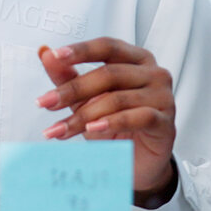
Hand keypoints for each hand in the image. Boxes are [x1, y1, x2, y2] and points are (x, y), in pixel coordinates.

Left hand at [37, 39, 178, 205]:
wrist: (137, 163)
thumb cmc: (114, 125)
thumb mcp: (85, 99)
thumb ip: (67, 75)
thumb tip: (45, 53)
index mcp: (136, 59)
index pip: (107, 47)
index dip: (81, 50)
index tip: (55, 55)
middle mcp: (153, 73)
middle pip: (109, 74)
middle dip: (73, 90)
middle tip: (46, 102)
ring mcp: (163, 97)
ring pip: (118, 99)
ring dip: (84, 115)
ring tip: (60, 128)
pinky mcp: (166, 123)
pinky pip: (138, 117)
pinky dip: (112, 123)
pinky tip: (92, 130)